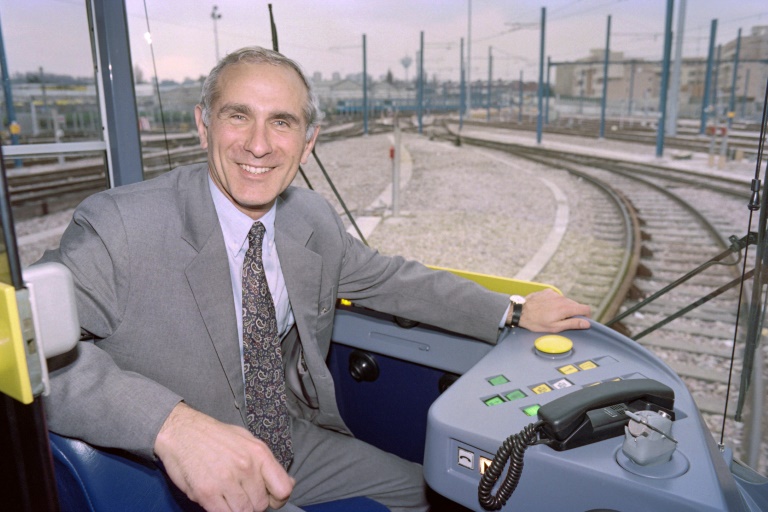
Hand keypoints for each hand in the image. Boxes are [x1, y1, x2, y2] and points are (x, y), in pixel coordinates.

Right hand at [154, 403, 293, 510]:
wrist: (182, 431)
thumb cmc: (216, 436)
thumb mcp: (248, 441)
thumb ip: (267, 464)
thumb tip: (288, 484)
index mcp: (259, 453)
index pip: (283, 489)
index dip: (278, 499)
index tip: (269, 497)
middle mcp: (245, 467)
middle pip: (261, 505)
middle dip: (253, 503)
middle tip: (241, 494)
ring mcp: (226, 480)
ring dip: (238, 509)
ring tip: (228, 496)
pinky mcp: (206, 493)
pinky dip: (222, 511)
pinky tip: (217, 500)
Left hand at [518, 289, 590, 332]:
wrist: (520, 312)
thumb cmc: (536, 322)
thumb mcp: (555, 327)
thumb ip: (573, 324)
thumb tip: (587, 323)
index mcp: (566, 308)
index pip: (586, 308)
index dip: (587, 316)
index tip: (582, 321)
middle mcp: (562, 298)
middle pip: (576, 305)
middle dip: (573, 313)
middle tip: (563, 321)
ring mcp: (555, 294)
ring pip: (566, 301)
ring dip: (564, 308)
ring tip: (552, 315)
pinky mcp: (548, 291)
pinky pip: (557, 297)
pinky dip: (555, 303)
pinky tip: (547, 308)